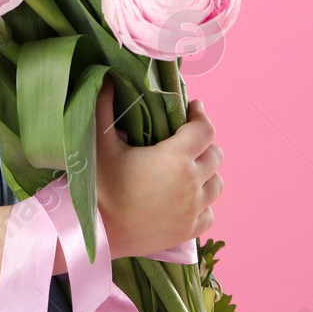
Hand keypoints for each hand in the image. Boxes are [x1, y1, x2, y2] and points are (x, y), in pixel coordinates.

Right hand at [92, 76, 223, 260]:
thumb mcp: (99, 143)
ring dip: (207, 174)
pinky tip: (186, 199)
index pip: (205, 130)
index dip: (200, 115)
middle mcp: (191, 184)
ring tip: (189, 170)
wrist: (95, 234)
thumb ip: (104, 107)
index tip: (192, 108)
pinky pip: (209, 213)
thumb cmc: (98, 186)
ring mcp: (192, 210)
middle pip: (216, 156)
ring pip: (217, 185)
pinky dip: (202, 204)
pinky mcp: (187, 232)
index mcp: (175, 158)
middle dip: (204, 144)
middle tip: (186, 140)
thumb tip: (104, 77)